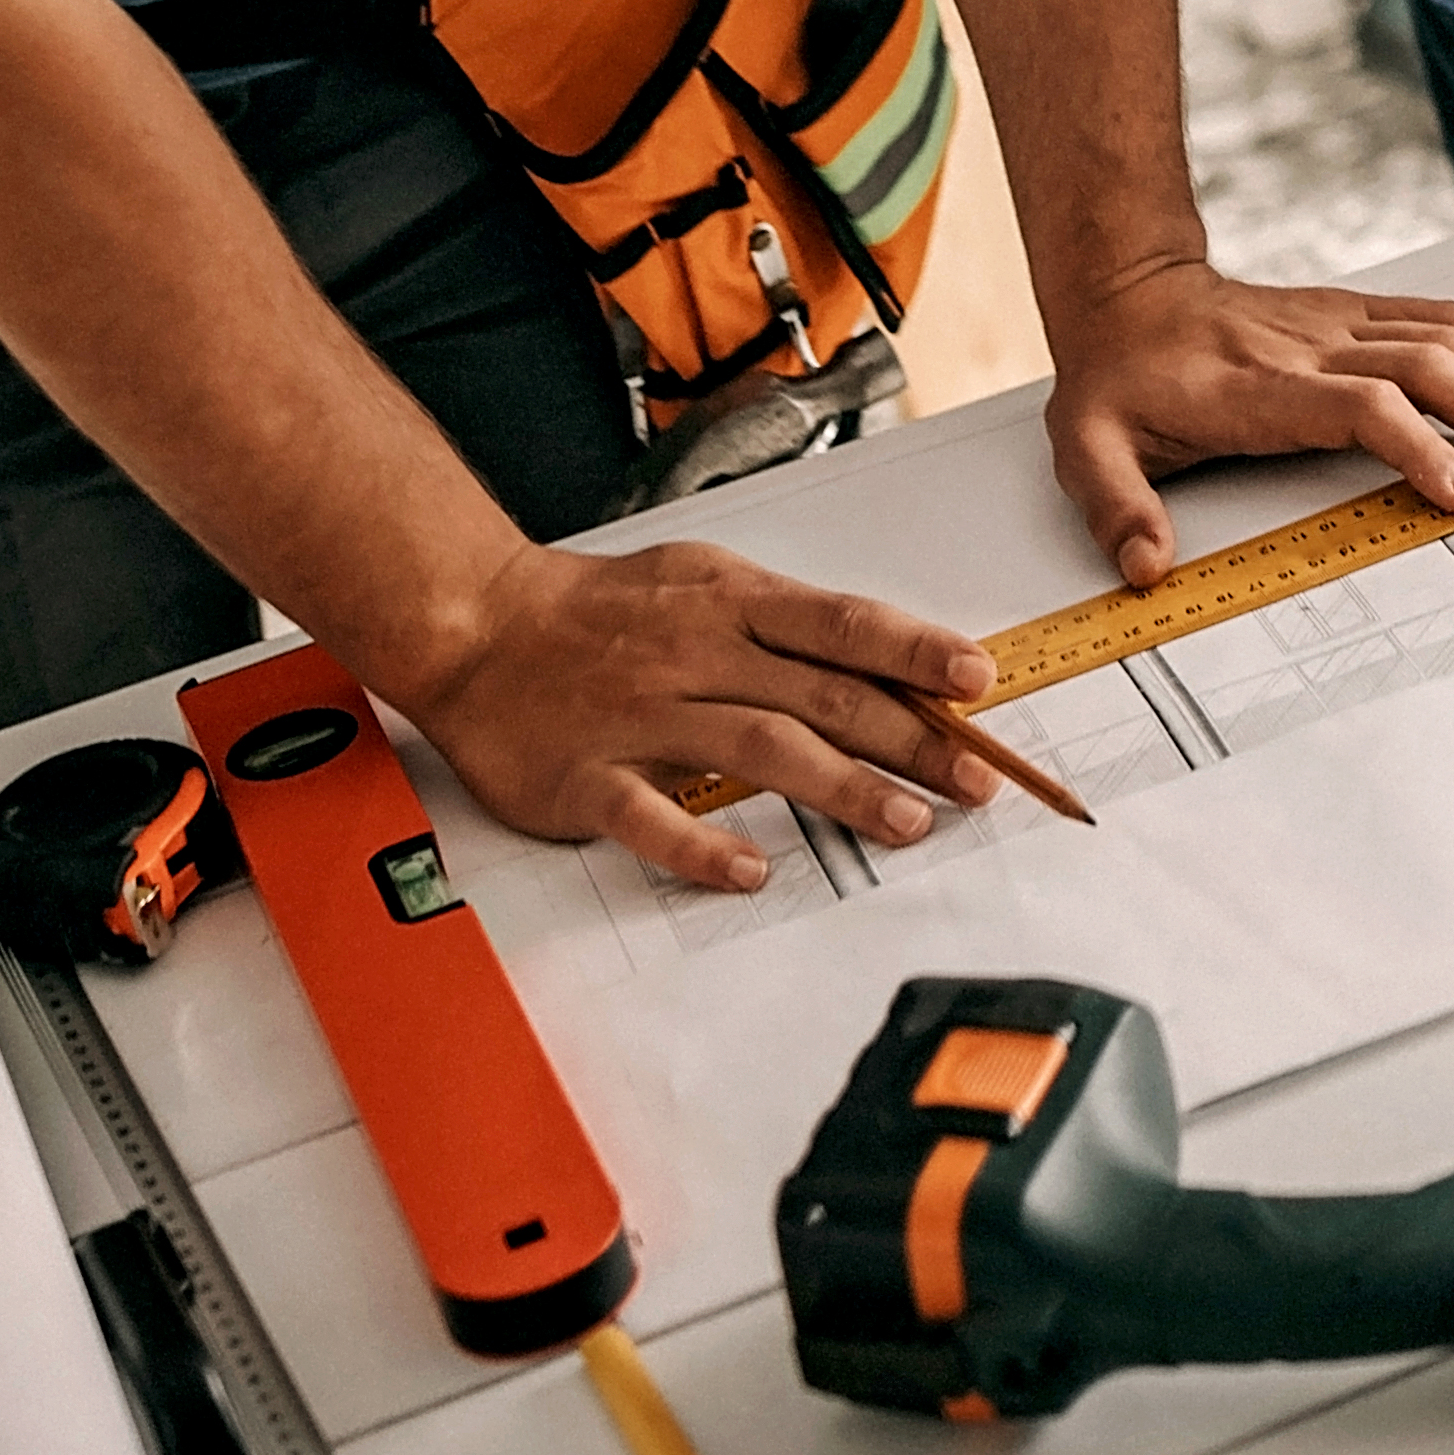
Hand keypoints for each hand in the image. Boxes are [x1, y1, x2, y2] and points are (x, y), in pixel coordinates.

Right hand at [374, 538, 1003, 891]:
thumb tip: (883, 663)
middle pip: (821, 695)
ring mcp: (641, 717)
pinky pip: (651, 816)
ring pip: (758, 749)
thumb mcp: (703, 584)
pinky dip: (702, 845)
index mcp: (729, 602)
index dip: (914, 653)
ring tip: (906, 821)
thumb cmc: (600, 609)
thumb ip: (786, 625)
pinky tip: (753, 870)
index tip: (978, 680)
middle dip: (911, 738)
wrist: (474, 623)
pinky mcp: (587, 777)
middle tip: (976, 778)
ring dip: (841, 786)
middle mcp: (694, 654)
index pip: (842, 624)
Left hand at [1044, 263, 1453, 586]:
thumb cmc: (1118, 377)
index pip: (1360, 408)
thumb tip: (1146, 567)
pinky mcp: (1353, 312)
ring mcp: (1338, 325)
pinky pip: (1436, 315)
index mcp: (1260, 388)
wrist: (1127, 295)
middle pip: (1424, 369)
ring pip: (1442, 338)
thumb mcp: (1086, 449)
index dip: (1418, 445)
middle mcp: (1311, 348)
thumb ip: (1117, 509)